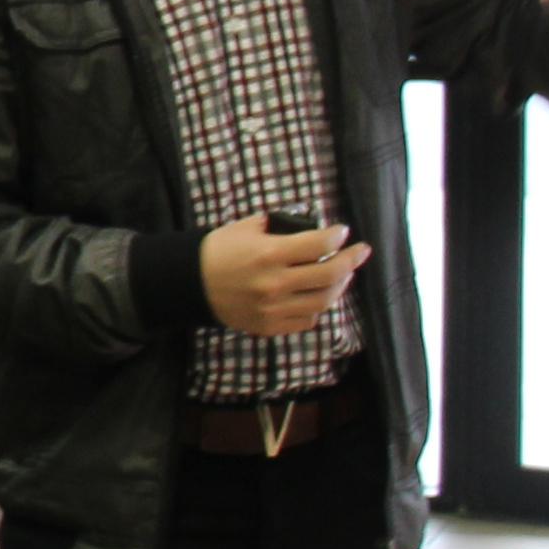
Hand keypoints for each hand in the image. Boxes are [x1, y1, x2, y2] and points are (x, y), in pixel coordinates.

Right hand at [200, 214, 368, 337]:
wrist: (189, 284)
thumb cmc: (218, 250)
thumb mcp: (246, 227)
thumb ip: (279, 224)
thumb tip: (309, 223)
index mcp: (269, 254)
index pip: (319, 245)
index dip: (337, 236)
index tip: (342, 231)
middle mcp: (275, 283)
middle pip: (330, 275)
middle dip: (351, 260)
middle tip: (360, 252)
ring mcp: (274, 308)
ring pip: (324, 300)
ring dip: (340, 285)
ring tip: (343, 274)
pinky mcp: (270, 326)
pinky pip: (307, 320)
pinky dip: (318, 307)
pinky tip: (317, 295)